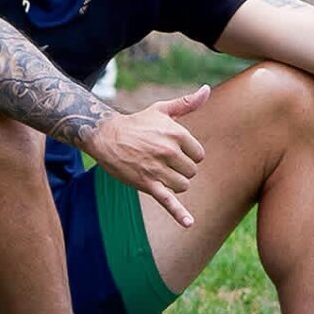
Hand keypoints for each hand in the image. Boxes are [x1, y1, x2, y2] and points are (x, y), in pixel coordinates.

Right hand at [89, 85, 209, 227]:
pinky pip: (168, 201)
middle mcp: (169, 151)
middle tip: (162, 161)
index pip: (199, 155)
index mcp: (176, 133)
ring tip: (157, 172)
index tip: (173, 151)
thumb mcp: (162, 110)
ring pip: (183, 185)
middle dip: (181, 169)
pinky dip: (179, 214)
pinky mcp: (147, 184)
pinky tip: (189, 224)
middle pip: (192, 172)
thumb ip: (187, 103)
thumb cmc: (137, 123)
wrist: (106, 136)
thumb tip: (207, 90)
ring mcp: (158, 169)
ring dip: (174, 183)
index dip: (188, 155)